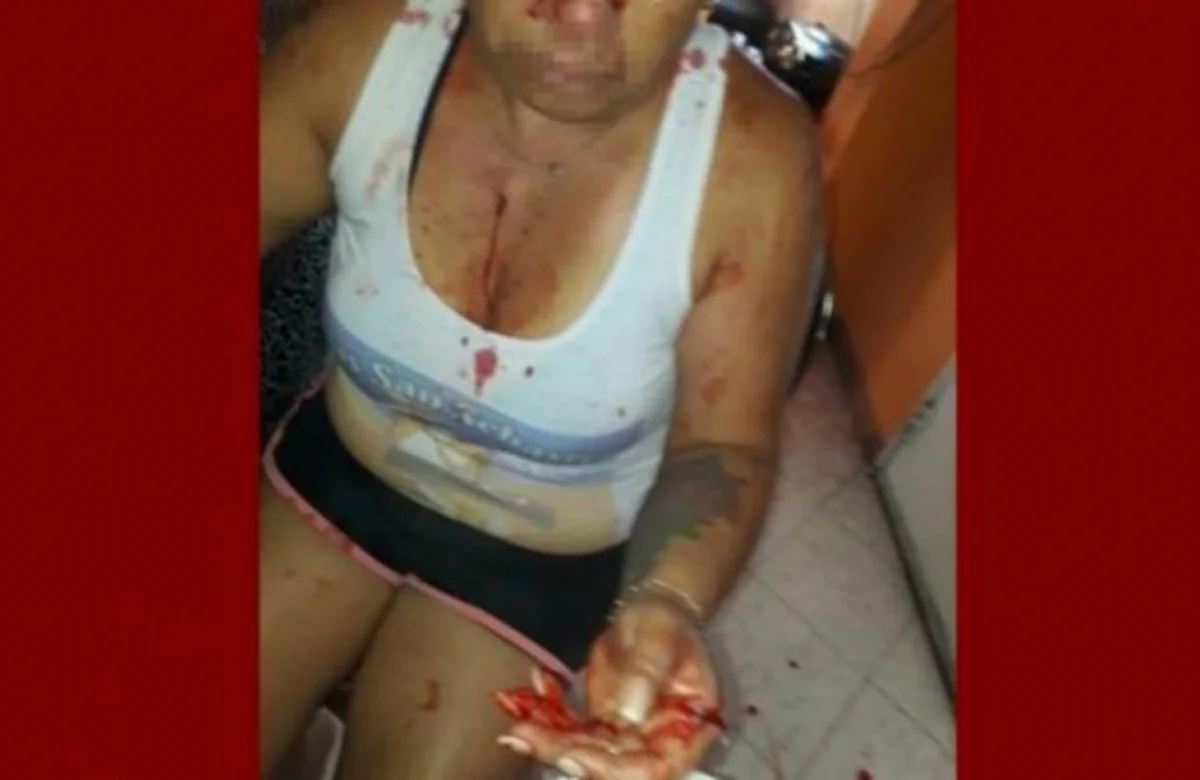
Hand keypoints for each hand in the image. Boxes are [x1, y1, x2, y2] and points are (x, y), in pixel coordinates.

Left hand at [500, 595, 722, 779]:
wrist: (652, 611)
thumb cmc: (666, 623)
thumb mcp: (660, 640)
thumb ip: (648, 675)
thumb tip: (630, 715)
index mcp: (689, 727)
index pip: (659, 766)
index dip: (620, 769)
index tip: (578, 755)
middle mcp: (660, 742)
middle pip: (617, 765)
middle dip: (572, 756)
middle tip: (529, 738)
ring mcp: (629, 736)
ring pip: (589, 754)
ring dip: (552, 745)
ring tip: (518, 731)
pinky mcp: (604, 725)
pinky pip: (574, 735)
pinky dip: (548, 729)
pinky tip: (521, 720)